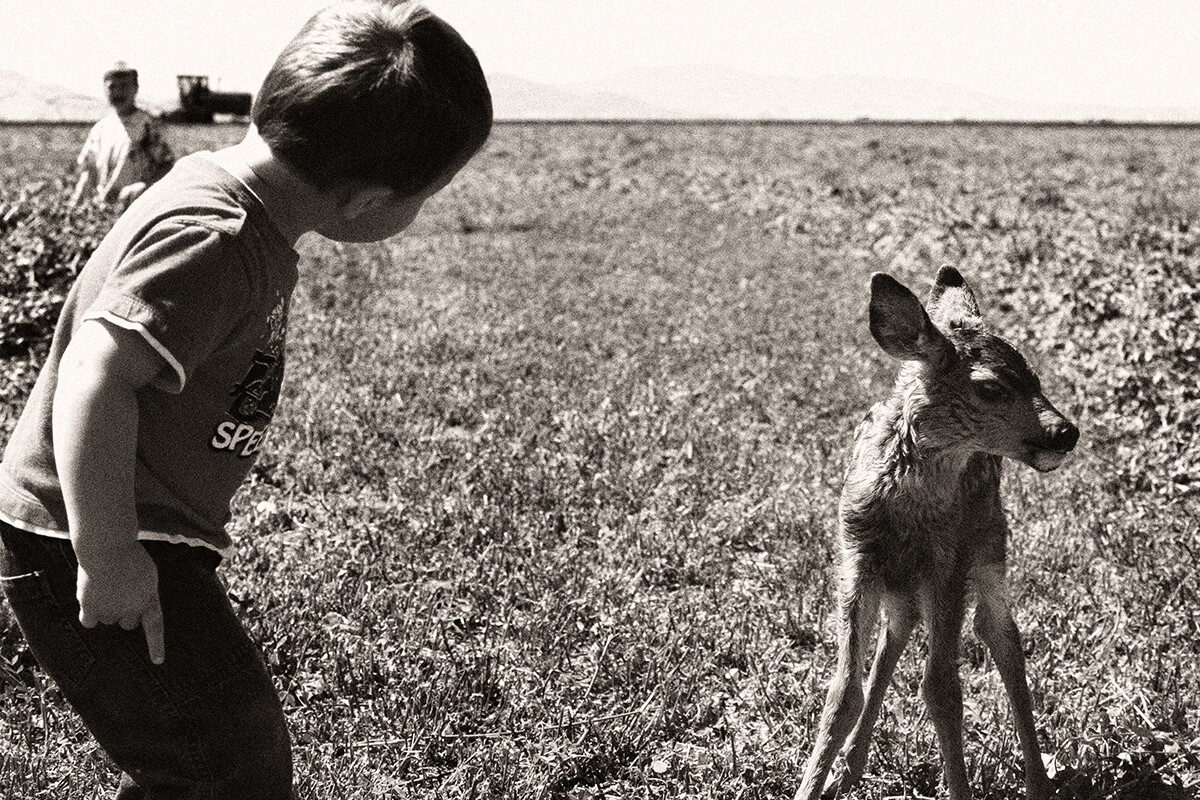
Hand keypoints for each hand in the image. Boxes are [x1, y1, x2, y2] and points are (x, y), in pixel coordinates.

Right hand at [76, 542, 164, 664]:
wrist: (107, 548)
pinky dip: (88, 614)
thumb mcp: (148, 573)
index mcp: (149, 599)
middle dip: (125, 612)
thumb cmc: (129, 555)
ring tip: (105, 586)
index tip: (157, 662)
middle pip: (128, 623)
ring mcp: (110, 611)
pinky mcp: (90, 608)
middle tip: (120, 592)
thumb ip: (143, 593)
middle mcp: (131, 609)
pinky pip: (89, 622)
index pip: (155, 627)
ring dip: (106, 608)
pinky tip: (89, 598)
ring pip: (107, 620)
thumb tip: (131, 608)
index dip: (156, 646)